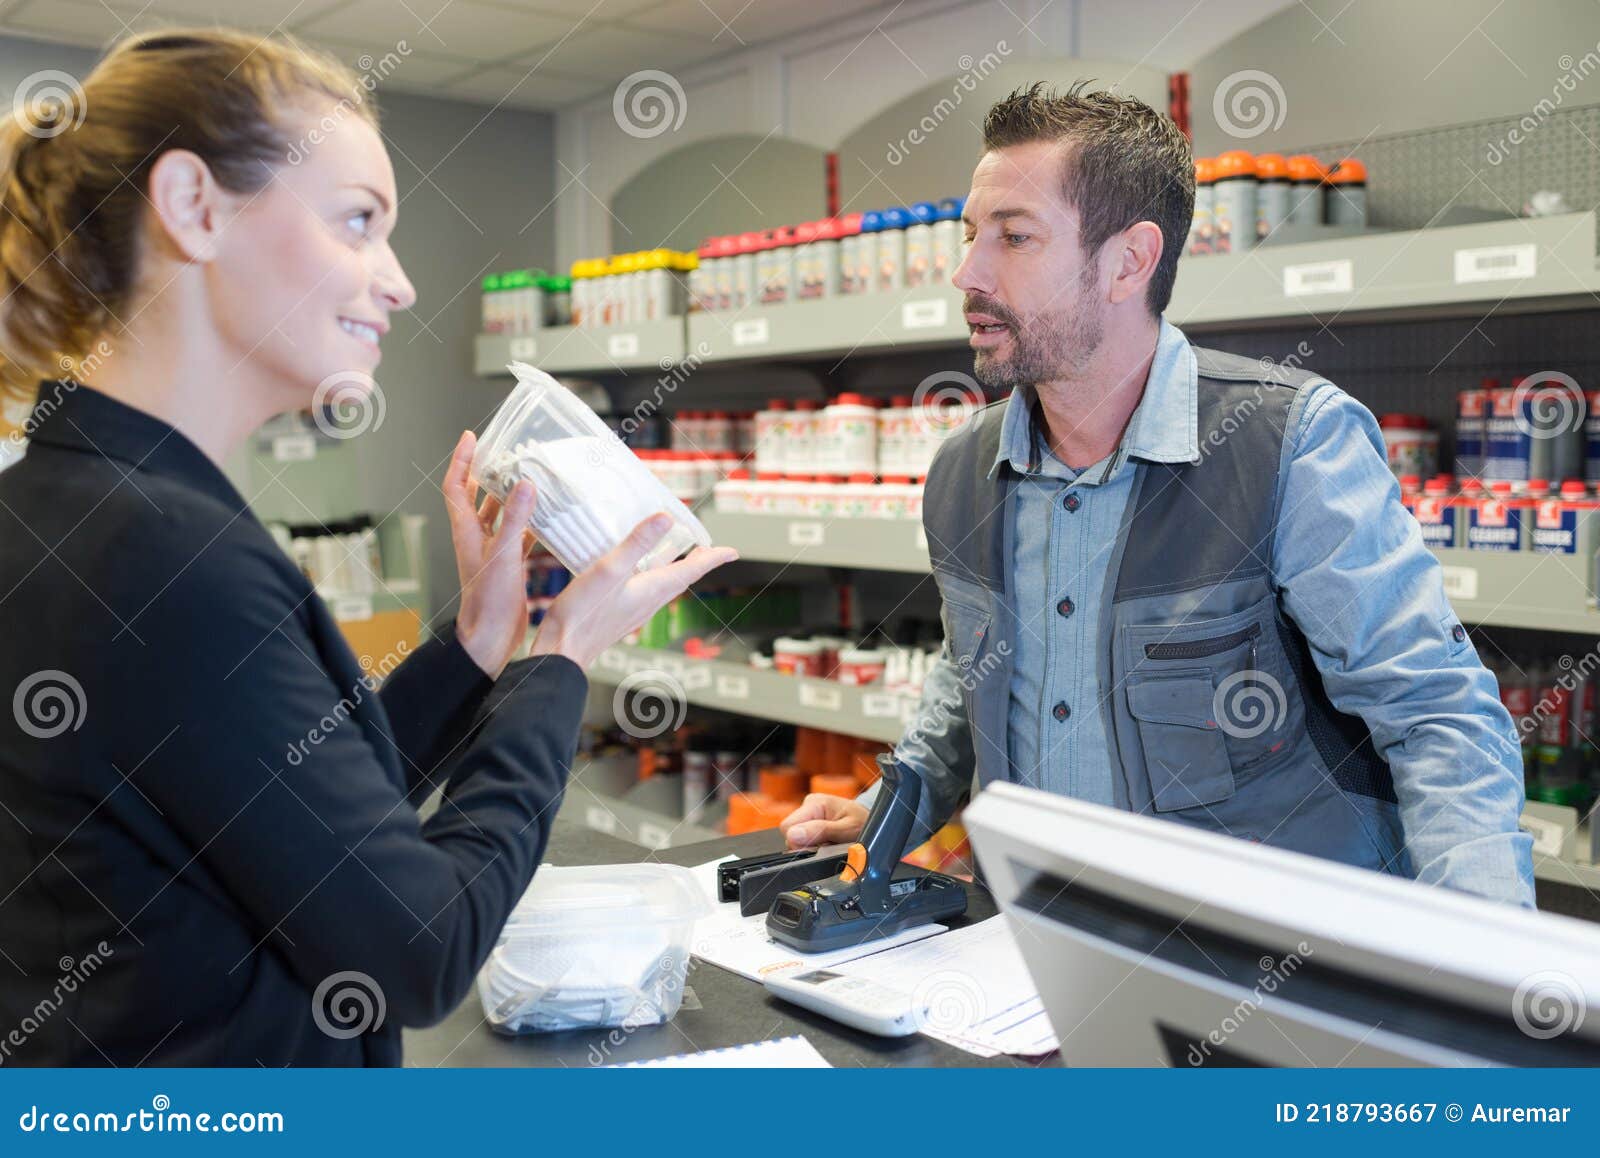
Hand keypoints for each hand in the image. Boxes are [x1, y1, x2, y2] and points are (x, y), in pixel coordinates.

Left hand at [443, 430, 535, 679]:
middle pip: (477, 497)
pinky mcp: (508, 566)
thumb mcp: (502, 556)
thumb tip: (526, 485)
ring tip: (530, 478)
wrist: (489, 638)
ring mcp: (492, 552)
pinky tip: (548, 519)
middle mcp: (476, 538)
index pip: (456, 486)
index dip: (461, 460)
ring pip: (499, 515)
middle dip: (489, 473)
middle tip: (506, 452)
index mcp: (466, 532)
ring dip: (511, 497)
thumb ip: (514, 520)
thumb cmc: (487, 602)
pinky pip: (518, 536)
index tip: (472, 437)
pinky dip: (530, 524)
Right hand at [529, 512, 737, 669]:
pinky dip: (652, 575)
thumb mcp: (609, 569)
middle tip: (708, 549)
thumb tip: (666, 518)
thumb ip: (636, 543)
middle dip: (696, 561)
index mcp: (653, 589)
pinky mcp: (619, 613)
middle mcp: (649, 601)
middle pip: (681, 577)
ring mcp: (634, 609)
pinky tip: (636, 572)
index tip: (732, 551)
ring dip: (675, 568)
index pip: (692, 569)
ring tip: (677, 555)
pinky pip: (645, 590)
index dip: (713, 557)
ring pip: (664, 585)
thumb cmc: (583, 614)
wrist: (561, 651)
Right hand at [780, 793, 868, 848]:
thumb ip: (821, 831)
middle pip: (789, 833)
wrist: (870, 820)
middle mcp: (809, 805)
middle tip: (826, 846)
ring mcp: (809, 813)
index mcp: (815, 803)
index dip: (798, 843)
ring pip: (795, 837)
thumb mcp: (848, 829)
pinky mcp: (810, 821)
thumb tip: (793, 836)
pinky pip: (802, 837)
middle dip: (805, 845)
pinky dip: (813, 844)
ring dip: (810, 845)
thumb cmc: (864, 822)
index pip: (787, 827)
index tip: (817, 848)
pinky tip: (826, 842)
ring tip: (829, 843)